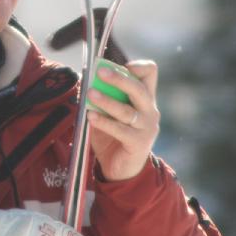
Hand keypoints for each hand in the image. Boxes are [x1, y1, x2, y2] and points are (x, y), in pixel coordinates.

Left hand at [86, 59, 159, 180]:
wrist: (122, 169)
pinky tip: (90, 116)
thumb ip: (102, 97)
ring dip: (107, 101)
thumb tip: (85, 80)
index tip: (120, 66)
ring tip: (90, 94)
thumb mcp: (108, 112)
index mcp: (144, 97)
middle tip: (99, 72)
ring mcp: (146, 127)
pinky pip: (120, 130)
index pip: (150, 73)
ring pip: (126, 110)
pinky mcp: (138, 143)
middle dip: (118, 78)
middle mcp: (150, 110)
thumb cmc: (113, 135)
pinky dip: (104, 122)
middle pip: (138, 88)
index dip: (137, 66)